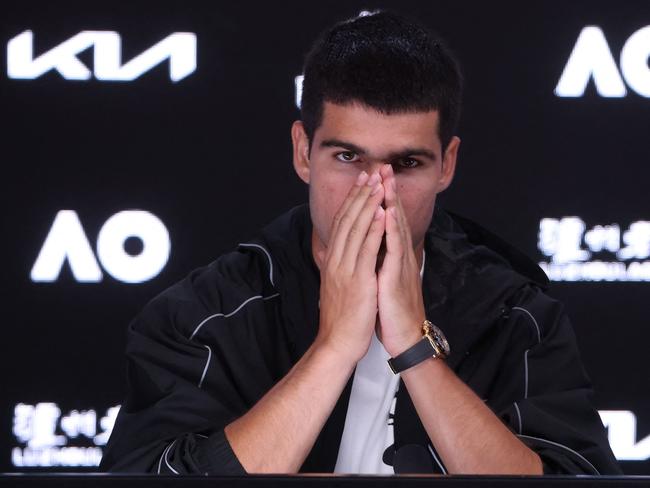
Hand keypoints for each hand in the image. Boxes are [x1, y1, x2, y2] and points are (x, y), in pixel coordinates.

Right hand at [315, 171, 385, 364]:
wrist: (337, 342)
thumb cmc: (341, 318)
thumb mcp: (336, 287)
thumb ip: (337, 267)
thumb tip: (338, 255)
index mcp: (333, 261)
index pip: (341, 223)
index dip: (352, 201)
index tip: (361, 183)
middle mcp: (337, 260)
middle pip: (348, 220)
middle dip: (360, 194)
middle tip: (370, 172)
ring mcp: (346, 269)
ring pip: (356, 229)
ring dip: (369, 204)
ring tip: (378, 183)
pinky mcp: (358, 279)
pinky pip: (367, 249)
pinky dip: (374, 228)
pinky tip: (382, 212)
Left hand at [377, 164, 425, 356]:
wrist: (405, 338)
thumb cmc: (393, 312)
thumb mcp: (384, 281)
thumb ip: (381, 262)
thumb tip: (372, 249)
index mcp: (395, 257)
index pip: (388, 221)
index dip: (383, 198)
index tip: (376, 178)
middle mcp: (401, 256)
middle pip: (394, 217)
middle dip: (388, 191)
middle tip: (384, 166)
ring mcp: (401, 265)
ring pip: (396, 228)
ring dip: (391, 202)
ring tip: (386, 180)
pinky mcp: (398, 277)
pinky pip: (394, 249)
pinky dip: (390, 229)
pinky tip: (388, 213)